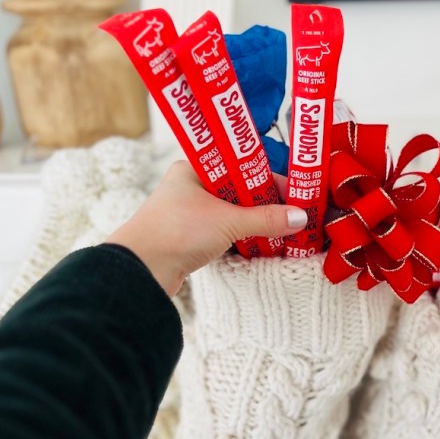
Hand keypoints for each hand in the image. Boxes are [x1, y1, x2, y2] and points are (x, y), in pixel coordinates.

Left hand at [106, 161, 305, 295]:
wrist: (139, 271)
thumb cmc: (176, 233)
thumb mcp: (228, 221)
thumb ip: (266, 219)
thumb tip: (300, 217)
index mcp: (195, 168)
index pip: (243, 166)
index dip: (273, 180)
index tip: (298, 195)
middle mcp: (191, 186)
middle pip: (240, 190)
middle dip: (267, 203)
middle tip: (295, 214)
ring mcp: (190, 213)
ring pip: (232, 212)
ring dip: (256, 222)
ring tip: (285, 230)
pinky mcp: (189, 237)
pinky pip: (224, 231)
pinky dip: (242, 237)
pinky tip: (262, 244)